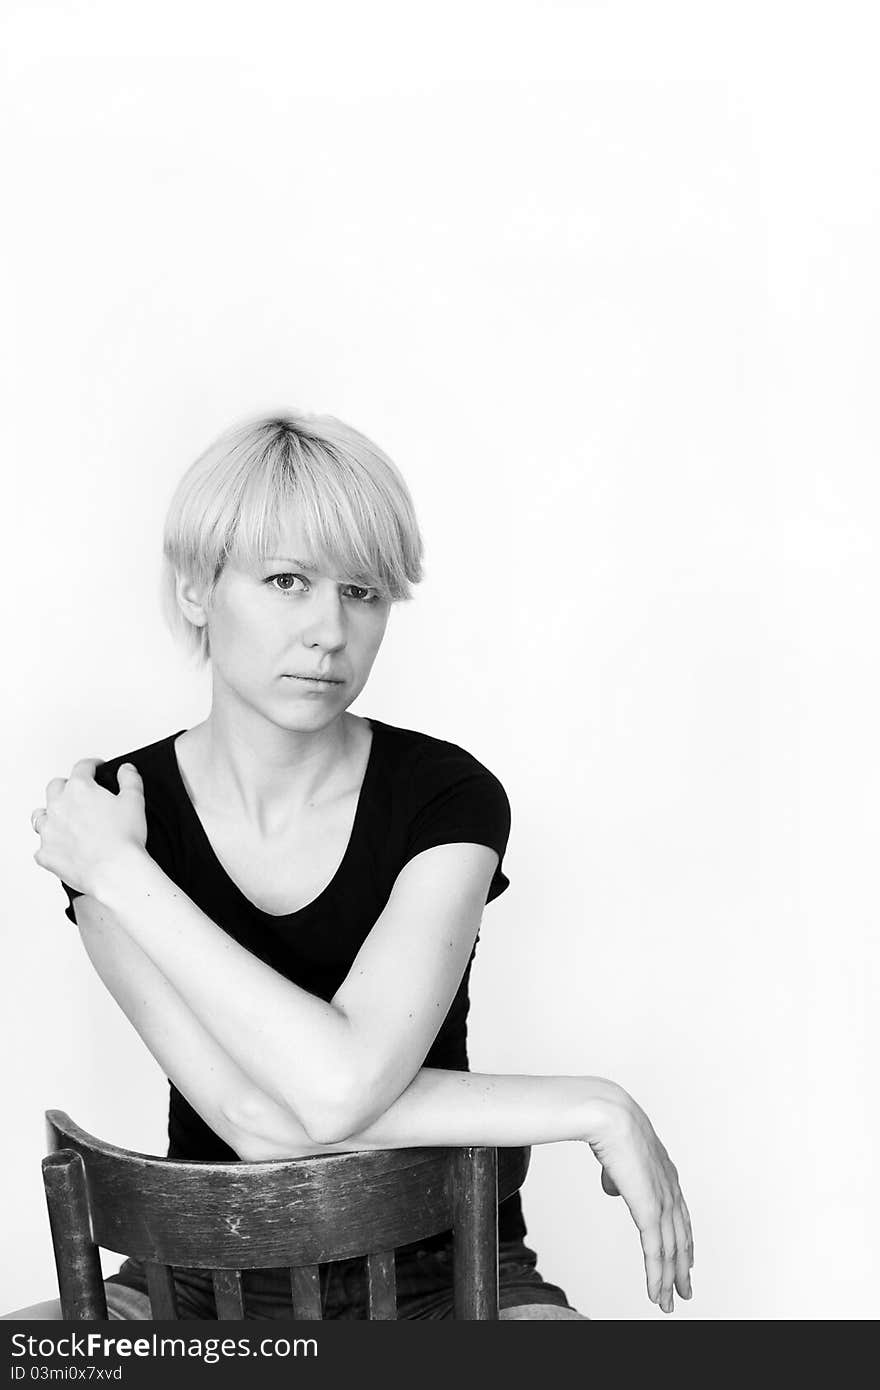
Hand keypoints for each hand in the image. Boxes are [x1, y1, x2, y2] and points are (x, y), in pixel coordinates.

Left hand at [31, 760, 147, 900]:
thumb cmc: (123, 839)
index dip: (91, 765)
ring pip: (40, 816)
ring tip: (61, 819)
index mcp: (80, 789)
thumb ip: (130, 780)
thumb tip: (126, 770)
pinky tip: (60, 849)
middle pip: (55, 787)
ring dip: (50, 814)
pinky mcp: (46, 854)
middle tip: (78, 793)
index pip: (82, 768)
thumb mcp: (135, 800)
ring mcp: (49, 831)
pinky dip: (50, 847)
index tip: (95, 767)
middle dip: (66, 786)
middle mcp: (59, 806)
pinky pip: (42, 849)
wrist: (114, 871)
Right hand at [588, 1092, 693, 1313]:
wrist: (608, 1114)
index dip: (682, 1238)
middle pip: (681, 1237)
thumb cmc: (608, 1124)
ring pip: (671, 1251)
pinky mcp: (650, 1209)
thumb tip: (614, 1190)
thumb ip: (619, 1174)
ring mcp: (662, 1200)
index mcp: (664, 1172)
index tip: (684, 1258)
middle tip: (685, 1290)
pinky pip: (655, 1252)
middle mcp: (670, 1188)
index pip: (679, 1214)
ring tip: (669, 1302)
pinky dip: (658, 1276)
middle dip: (682, 1267)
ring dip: (670, 1280)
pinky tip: (656, 1293)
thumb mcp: (617, 1153)